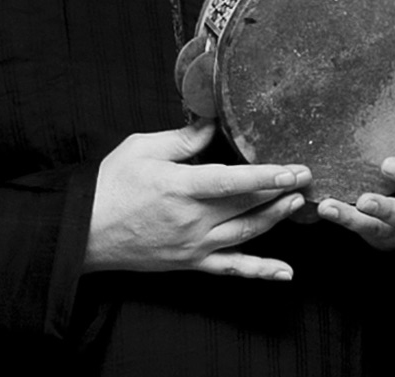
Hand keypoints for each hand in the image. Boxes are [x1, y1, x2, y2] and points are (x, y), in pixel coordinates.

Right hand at [85, 120, 310, 279]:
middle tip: (307, 179)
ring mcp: (194, 245)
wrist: (87, 232)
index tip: (293, 168)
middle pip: (246, 207)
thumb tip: (211, 123)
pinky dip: (260, 271)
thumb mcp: (141, 149)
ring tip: (298, 204)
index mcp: (180, 188)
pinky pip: (232, 269)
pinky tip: (285, 272)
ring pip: (246, 234)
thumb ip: (181, 138)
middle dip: (280, 192)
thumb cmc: (111, 185)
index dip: (267, 175)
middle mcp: (192, 220)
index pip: (232, 181)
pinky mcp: (191, 263)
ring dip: (276, 219)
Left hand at [317, 158, 394, 250]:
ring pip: (374, 226)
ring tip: (328, 208)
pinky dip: (338, 218)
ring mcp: (393, 226)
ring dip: (350, 217)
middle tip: (364, 200)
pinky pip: (356, 228)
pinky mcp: (374, 233)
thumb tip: (384, 97)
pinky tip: (321, 207)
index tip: (386, 164)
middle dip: (383, 207)